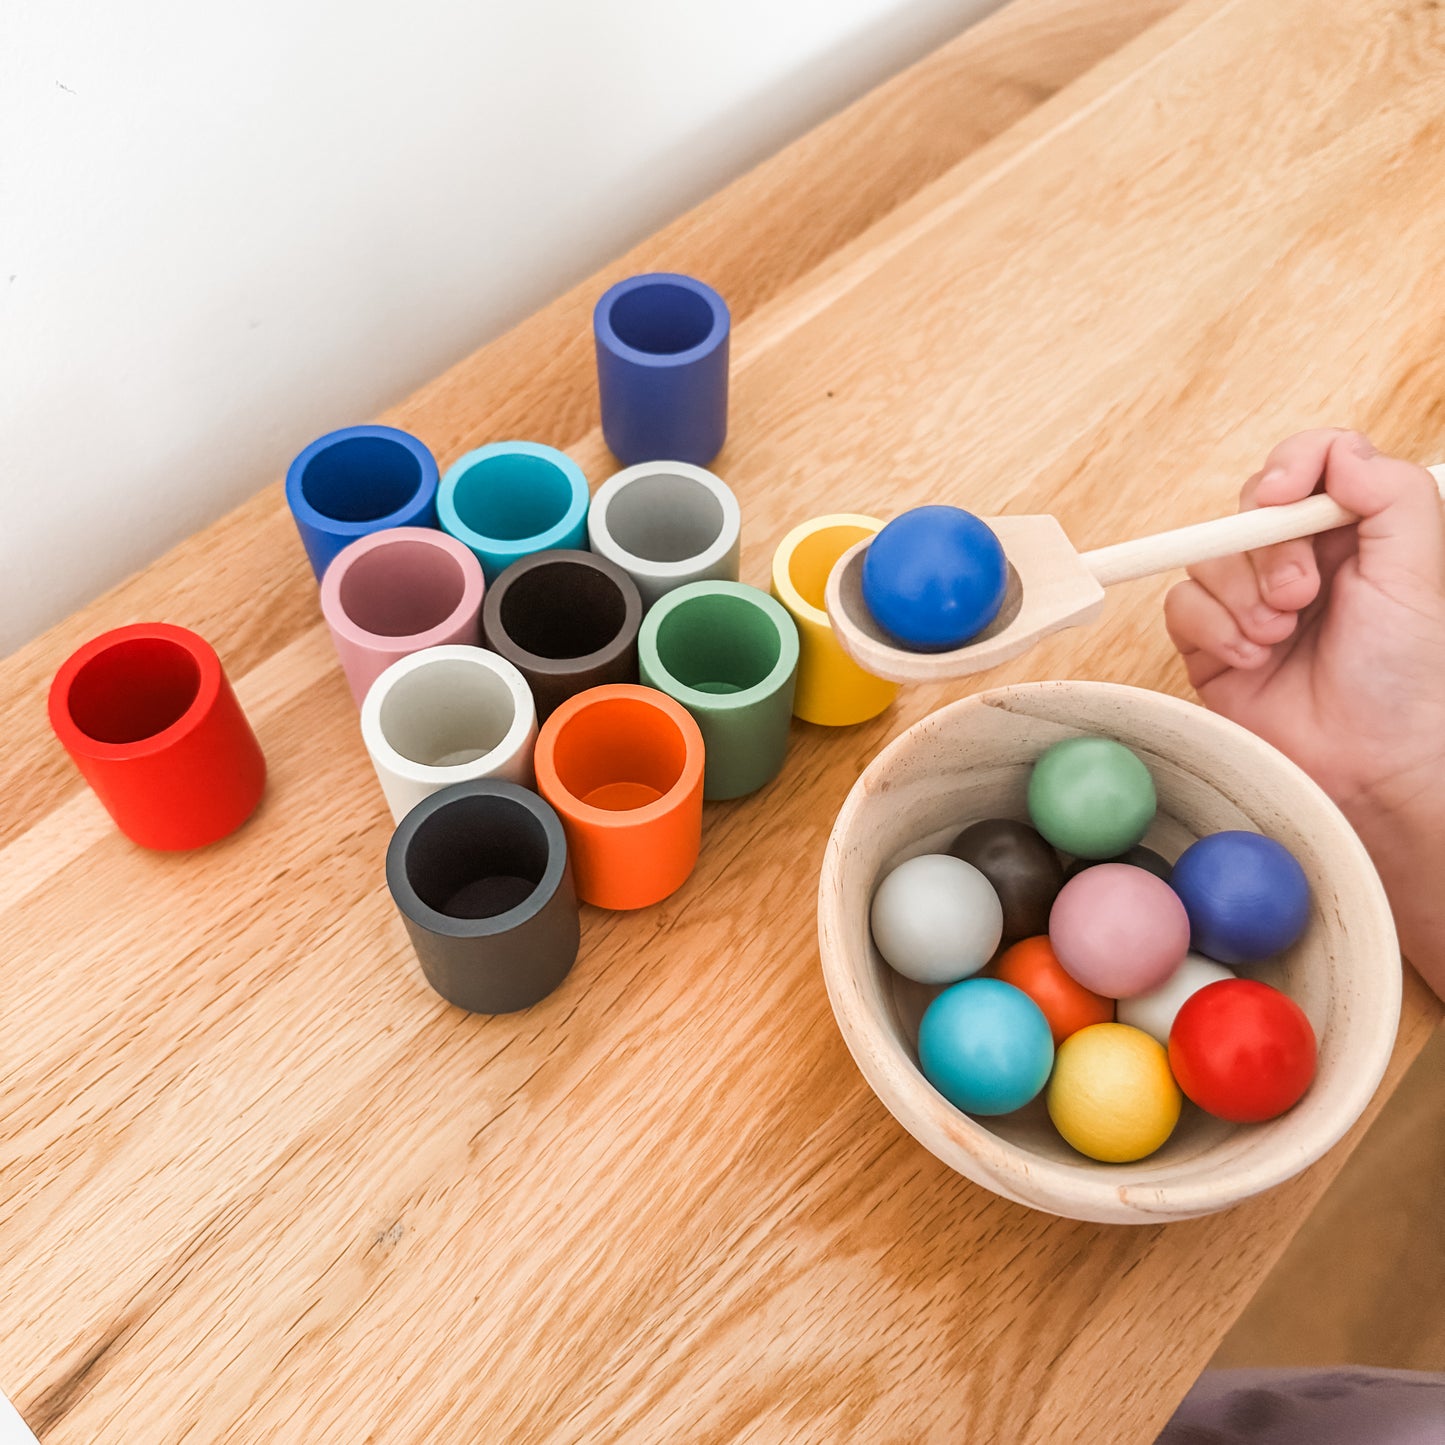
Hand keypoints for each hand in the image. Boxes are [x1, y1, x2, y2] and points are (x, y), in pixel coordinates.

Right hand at [1165, 429, 1444, 994]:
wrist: (1369, 763)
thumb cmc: (1406, 679)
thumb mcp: (1418, 569)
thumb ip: (1389, 493)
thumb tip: (1335, 454)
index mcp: (1352, 533)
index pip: (1310, 462)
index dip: (1290, 466)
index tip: (1284, 496)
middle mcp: (1299, 560)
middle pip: (1248, 507)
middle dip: (1266, 550)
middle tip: (1299, 596)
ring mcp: (1250, 601)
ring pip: (1208, 557)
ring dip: (1241, 598)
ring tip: (1278, 637)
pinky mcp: (1212, 642)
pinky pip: (1181, 605)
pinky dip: (1213, 630)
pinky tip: (1250, 659)